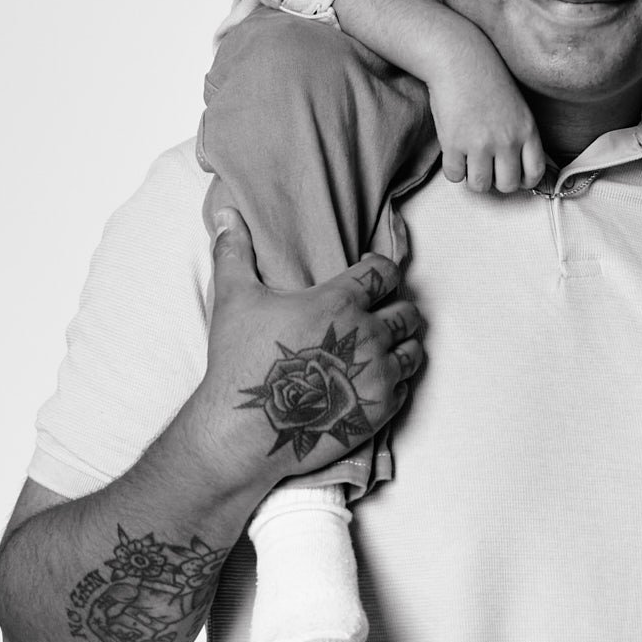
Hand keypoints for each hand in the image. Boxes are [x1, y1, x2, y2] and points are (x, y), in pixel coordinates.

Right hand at [203, 210, 424, 483]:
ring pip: (414, 349)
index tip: (370, 274)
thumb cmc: (241, 361)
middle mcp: (367, 335)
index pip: (385, 272)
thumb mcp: (234, 299)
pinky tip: (377, 377)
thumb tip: (227, 212)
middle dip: (397, 308)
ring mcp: (379, 374)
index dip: (381, 270)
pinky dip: (397, 380)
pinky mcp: (381, 408)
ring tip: (383, 345)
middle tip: (380, 313)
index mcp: (340, 302)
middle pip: (407, 312)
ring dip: (403, 344)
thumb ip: (235, 251)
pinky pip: (407, 386)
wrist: (246, 429)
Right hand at [416, 12, 547, 195]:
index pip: (534, 174)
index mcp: (527, 131)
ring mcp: (480, 144)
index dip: (523, 180)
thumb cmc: (488, 81)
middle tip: (487, 165)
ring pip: (480, 186)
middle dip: (496, 180)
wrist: (458, 58)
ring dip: (473, 177)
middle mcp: (507, 140)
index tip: (512, 173)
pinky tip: (454, 151)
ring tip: (469, 159)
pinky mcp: (453, 143)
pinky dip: (453, 168)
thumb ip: (524, 137)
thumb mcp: (518, 108)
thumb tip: (527, 171)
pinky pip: (455, 176)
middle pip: (507, 185)